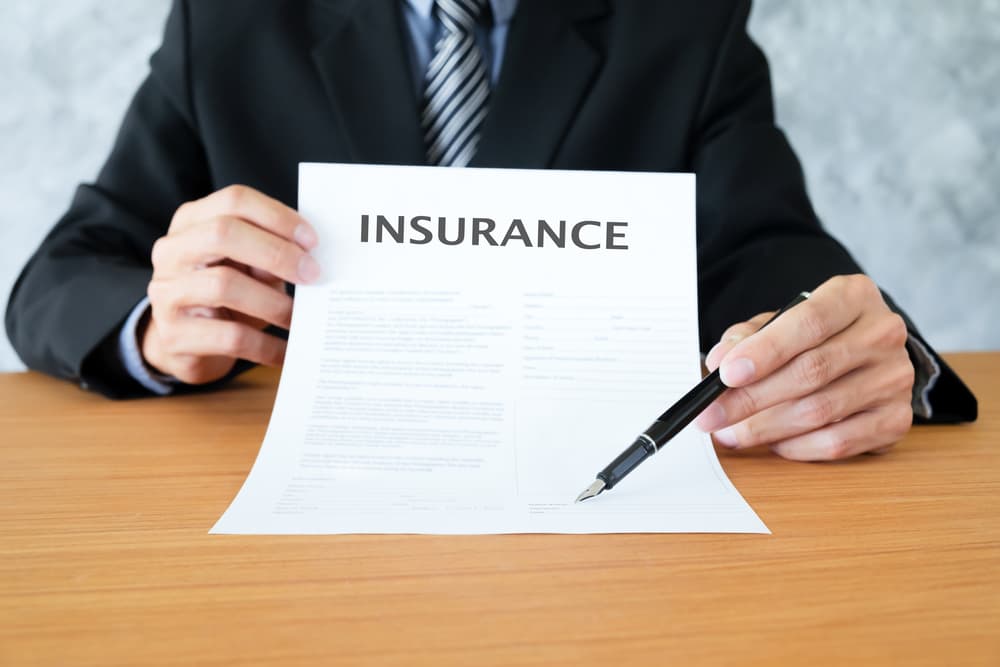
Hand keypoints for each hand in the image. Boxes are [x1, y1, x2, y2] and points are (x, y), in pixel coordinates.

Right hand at [141, 185, 319, 383]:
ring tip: (300, 317)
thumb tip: (309, 259)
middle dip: (276, 253)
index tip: (312, 241)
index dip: (277, 217)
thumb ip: (269, 253)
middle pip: (222, 233)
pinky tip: (288, 352)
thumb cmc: (228, 296)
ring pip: (223, 285)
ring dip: (274, 302)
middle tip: (312, 275)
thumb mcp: (247, 266)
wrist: (186, 345)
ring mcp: (166, 292)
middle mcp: (172, 251)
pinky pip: (229, 337)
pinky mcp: (173, 336)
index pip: (235, 200)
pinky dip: (267, 345)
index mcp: (192, 221)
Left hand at [694, 275, 914, 460]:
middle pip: (811, 371)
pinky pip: (839, 442)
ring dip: (766, 427)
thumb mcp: (780, 322)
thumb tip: (719, 362)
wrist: (866, 352)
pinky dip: (797, 447)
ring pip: (820, 410)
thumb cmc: (815, 335)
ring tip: (731, 433)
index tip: (727, 374)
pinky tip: (772, 442)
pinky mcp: (897, 418)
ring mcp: (894, 378)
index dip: (765, 350)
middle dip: (751, 399)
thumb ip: (748, 337)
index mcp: (853, 296)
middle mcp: (883, 333)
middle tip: (712, 416)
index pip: (808, 322)